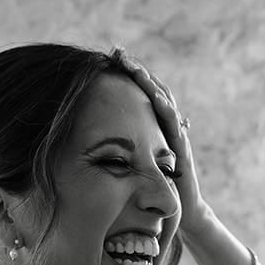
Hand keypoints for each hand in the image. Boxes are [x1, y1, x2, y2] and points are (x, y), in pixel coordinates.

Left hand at [118, 52, 207, 223]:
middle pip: (152, 90)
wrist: (181, 213)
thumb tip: (81, 138)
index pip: (139, 92)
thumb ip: (113, 150)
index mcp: (150, 125)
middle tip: (119, 52)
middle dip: (136, 70)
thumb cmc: (151, 189)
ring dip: (150, 85)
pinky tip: (157, 100)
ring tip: (136, 70)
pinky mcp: (182, 150)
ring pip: (164, 103)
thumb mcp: (128, 163)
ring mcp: (175, 135)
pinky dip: (167, 111)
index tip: (111, 57)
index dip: (127, 74)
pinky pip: (175, 126)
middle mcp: (164, 126)